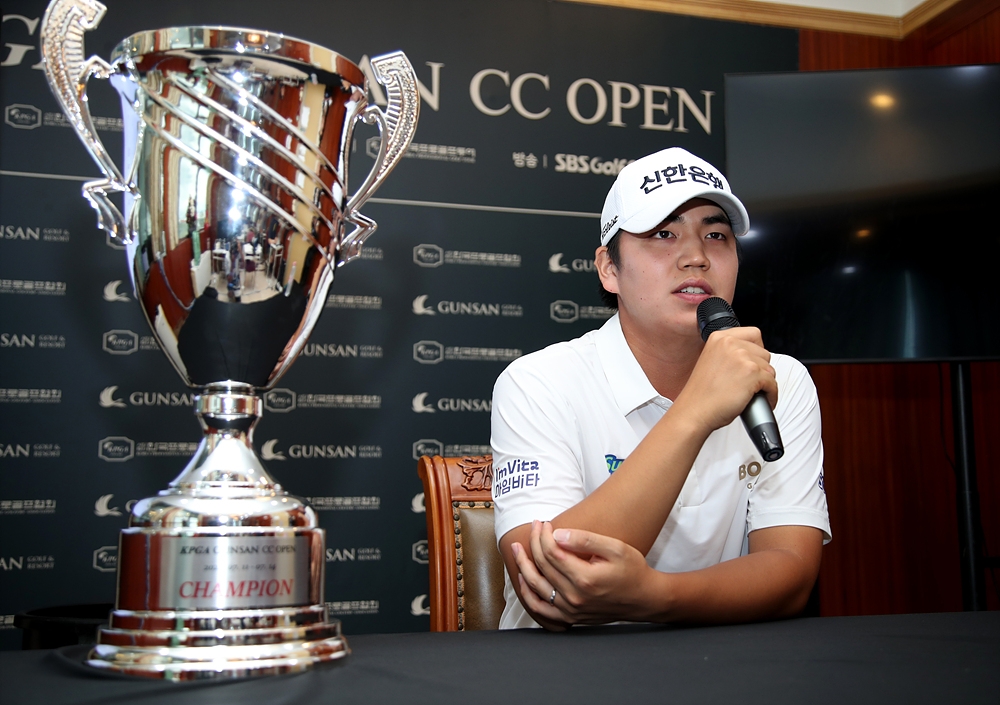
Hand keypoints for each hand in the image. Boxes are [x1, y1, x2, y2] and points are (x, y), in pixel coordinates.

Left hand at [512, 521, 658, 626]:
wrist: (644, 599)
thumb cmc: (633, 571)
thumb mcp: (615, 548)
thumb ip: (585, 540)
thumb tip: (557, 534)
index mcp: (585, 578)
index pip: (552, 552)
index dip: (544, 534)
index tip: (546, 523)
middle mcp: (574, 597)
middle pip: (542, 566)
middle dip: (534, 542)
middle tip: (535, 526)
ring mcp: (570, 610)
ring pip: (536, 587)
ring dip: (524, 566)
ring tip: (518, 549)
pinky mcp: (570, 617)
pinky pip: (541, 609)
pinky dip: (528, 594)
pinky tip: (524, 580)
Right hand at [674, 327, 776, 432]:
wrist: (694, 411)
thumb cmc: (701, 394)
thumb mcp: (711, 361)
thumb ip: (729, 353)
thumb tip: (750, 357)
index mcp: (719, 338)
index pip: (753, 334)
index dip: (756, 350)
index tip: (753, 361)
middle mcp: (730, 344)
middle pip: (764, 353)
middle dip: (761, 369)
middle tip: (750, 382)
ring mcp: (742, 357)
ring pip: (769, 369)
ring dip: (765, 383)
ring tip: (754, 393)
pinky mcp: (752, 373)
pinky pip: (772, 384)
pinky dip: (770, 395)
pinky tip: (760, 400)